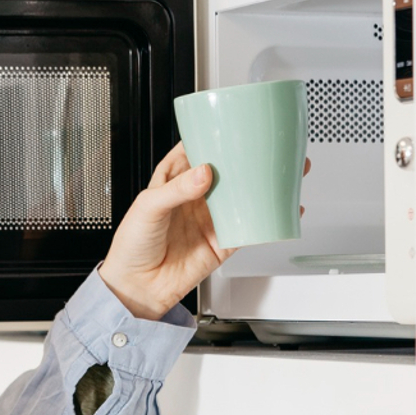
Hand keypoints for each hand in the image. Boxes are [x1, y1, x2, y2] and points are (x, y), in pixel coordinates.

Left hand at [99, 143, 310, 319]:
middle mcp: (193, 199)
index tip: (231, 126)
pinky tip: (282, 208)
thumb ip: (175, 190)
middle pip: (226, 173)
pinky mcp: (221, 243)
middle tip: (268, 144)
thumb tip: (203, 173)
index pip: (195, 153)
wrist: (137, 288)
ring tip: (284, 170)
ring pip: (242, 197)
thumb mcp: (147, 208)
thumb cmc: (131, 246)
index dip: (212, 139)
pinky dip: (267, 218)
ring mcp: (210, 220)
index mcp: (172, 183)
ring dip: (262, 184)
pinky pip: (249, 228)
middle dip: (247, 158)